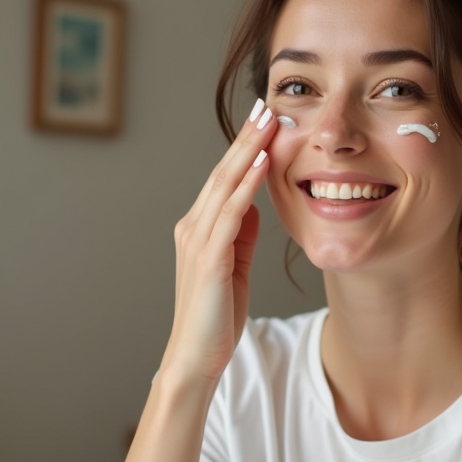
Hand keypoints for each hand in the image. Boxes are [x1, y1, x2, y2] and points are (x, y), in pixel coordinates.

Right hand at [159, 99, 275, 388]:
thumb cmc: (217, 317)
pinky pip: (232, 213)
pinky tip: (263, 164)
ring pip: (225, 185)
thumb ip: (241, 235)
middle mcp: (193, 227)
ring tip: (269, 122)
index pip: (224, 179)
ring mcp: (198, 241)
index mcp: (198, 229)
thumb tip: (254, 205)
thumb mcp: (234, 267)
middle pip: (223, 172)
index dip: (244, 148)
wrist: (196, 356)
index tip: (263, 120)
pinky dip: (248, 186)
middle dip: (246, 137)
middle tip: (266, 105)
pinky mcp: (209, 257)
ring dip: (249, 151)